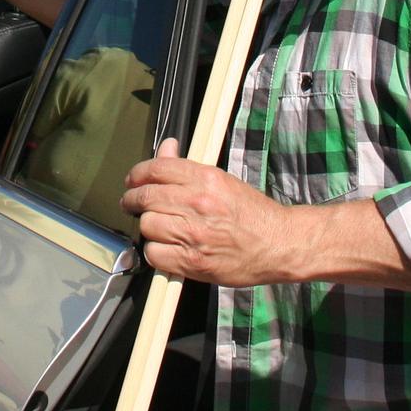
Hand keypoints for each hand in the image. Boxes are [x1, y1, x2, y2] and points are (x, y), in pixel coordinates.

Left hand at [119, 138, 293, 286]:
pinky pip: (155, 254)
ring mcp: (193, 234)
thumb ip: (188, 167)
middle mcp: (197, 204)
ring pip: (147, 225)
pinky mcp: (193, 262)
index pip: (156, 169)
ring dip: (147, 226)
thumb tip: (166, 148)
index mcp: (205, 179)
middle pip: (145, 197)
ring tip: (156, 227)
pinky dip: (155, 252)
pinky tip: (165, 248)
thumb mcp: (223, 180)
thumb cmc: (253, 214)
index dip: (137, 174)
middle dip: (132, 200)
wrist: (278, 244)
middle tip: (131, 203)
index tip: (132, 180)